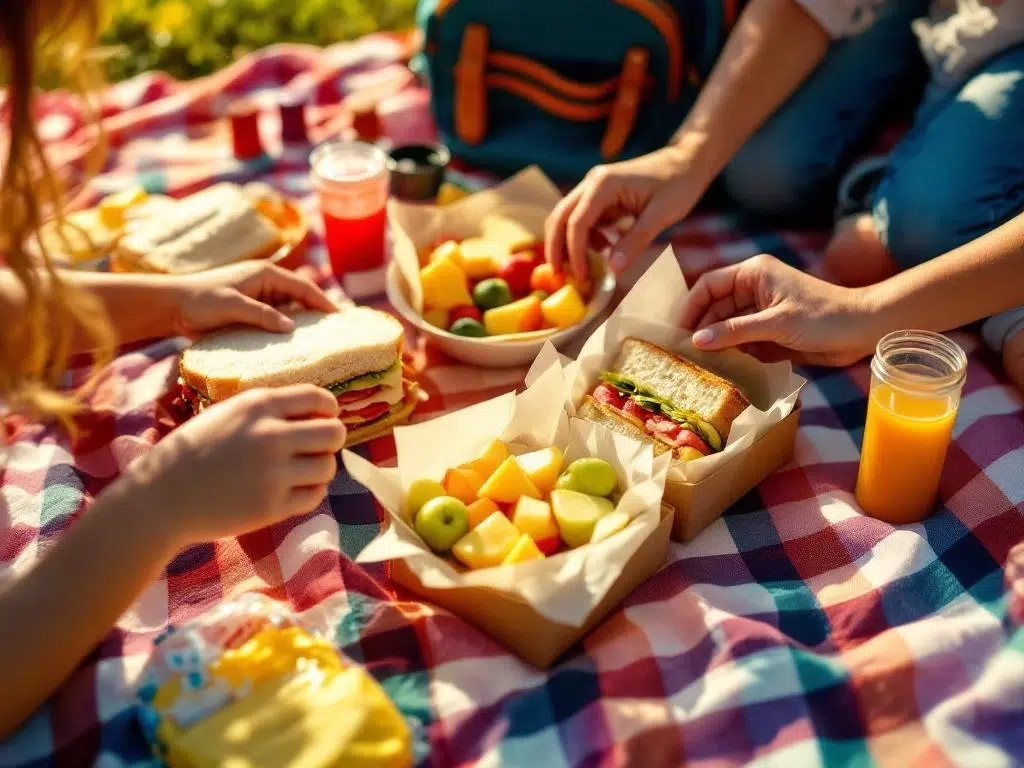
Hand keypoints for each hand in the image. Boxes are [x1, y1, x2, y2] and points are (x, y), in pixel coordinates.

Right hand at [123, 385, 345, 546]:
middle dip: (330, 439)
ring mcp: (273, 473)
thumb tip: (319, 412)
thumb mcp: (227, 414)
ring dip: (319, 468)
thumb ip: (269, 410)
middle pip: (334, 432)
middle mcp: (271, 435)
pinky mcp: (272, 506)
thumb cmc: (194, 453)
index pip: (320, 398)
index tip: (324, 418)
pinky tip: (291, 491)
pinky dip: (309, 493)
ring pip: (328, 466)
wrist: (160, 498)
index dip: (329, 409)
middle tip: (317, 448)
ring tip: (300, 471)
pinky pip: (314, 496)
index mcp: (259, 405)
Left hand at [173, 261, 336, 335]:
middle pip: (300, 297)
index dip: (323, 301)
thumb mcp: (232, 305)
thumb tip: (291, 327)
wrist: (172, 307)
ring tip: (321, 341)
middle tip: (337, 331)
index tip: (339, 317)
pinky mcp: (250, 312)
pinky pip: (276, 320)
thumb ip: (261, 314)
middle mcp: (265, 284)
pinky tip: (295, 345)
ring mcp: (258, 298)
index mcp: (265, 274)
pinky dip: (287, 330)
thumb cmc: (200, 301)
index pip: (303, 287)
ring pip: (290, 310)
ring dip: (303, 323)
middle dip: (318, 312)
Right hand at [545, 145, 704, 278]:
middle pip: (560, 217)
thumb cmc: (679, 184)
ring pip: (567, 218)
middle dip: (556, 248)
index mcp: (604, 184)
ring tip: (578, 271)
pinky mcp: (601, 196)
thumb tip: (613, 269)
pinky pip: (583, 219)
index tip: (580, 277)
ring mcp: (595, 188)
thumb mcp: (661, 215)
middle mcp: (592, 182)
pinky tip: (600, 253)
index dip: (574, 253)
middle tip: (557, 277)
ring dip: (567, 244)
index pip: (576, 222)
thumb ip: (635, 241)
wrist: (688, 161)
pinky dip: (584, 239)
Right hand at [680, 255, 879, 366]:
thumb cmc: (824, 318)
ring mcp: (762, 311)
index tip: (676, 333)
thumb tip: (696, 341)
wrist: (865, 330)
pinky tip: (722, 371)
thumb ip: (734, 332)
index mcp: (753, 273)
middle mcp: (754, 289)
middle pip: (714, 308)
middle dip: (701, 330)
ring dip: (716, 346)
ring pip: (726, 327)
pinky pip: (742, 342)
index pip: (709, 285)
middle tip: (684, 357)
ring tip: (700, 367)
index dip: (690, 307)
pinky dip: (733, 355)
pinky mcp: (770, 331)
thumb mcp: (775, 324)